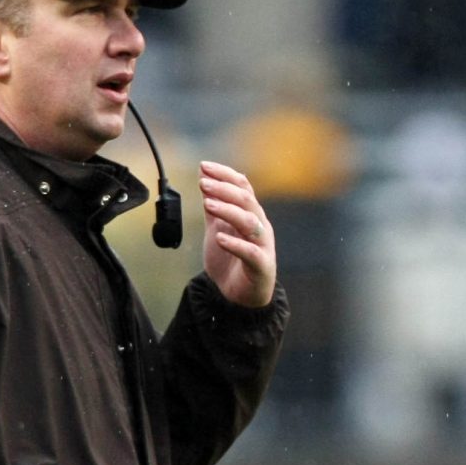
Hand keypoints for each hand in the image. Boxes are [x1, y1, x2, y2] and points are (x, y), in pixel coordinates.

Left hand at [199, 160, 276, 307]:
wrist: (239, 298)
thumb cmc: (230, 261)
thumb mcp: (217, 228)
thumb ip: (214, 206)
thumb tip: (205, 179)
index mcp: (251, 214)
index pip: (243, 186)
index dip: (225, 174)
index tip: (203, 167)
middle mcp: (260, 226)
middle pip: (247, 200)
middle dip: (224, 189)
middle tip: (203, 183)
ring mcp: (263, 246)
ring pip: (251, 222)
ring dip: (229, 211)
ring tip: (208, 204)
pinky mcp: (262, 266)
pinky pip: (251, 252)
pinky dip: (235, 244)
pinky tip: (220, 238)